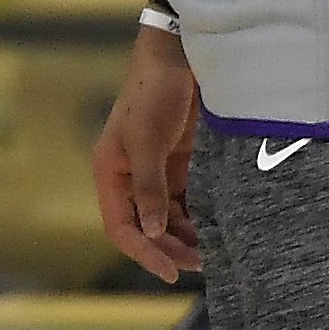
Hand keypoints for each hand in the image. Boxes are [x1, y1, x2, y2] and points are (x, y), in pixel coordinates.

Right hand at [92, 26, 202, 283]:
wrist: (179, 56)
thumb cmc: (153, 92)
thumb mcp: (147, 139)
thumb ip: (148, 186)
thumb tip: (150, 232)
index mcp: (111, 171)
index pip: (120, 226)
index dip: (142, 252)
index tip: (169, 272)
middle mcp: (130, 177)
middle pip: (146, 229)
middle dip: (170, 249)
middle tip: (201, 264)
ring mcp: (157, 173)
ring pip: (168, 221)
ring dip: (187, 239)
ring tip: (213, 253)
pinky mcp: (180, 167)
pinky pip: (187, 204)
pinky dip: (199, 220)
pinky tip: (217, 230)